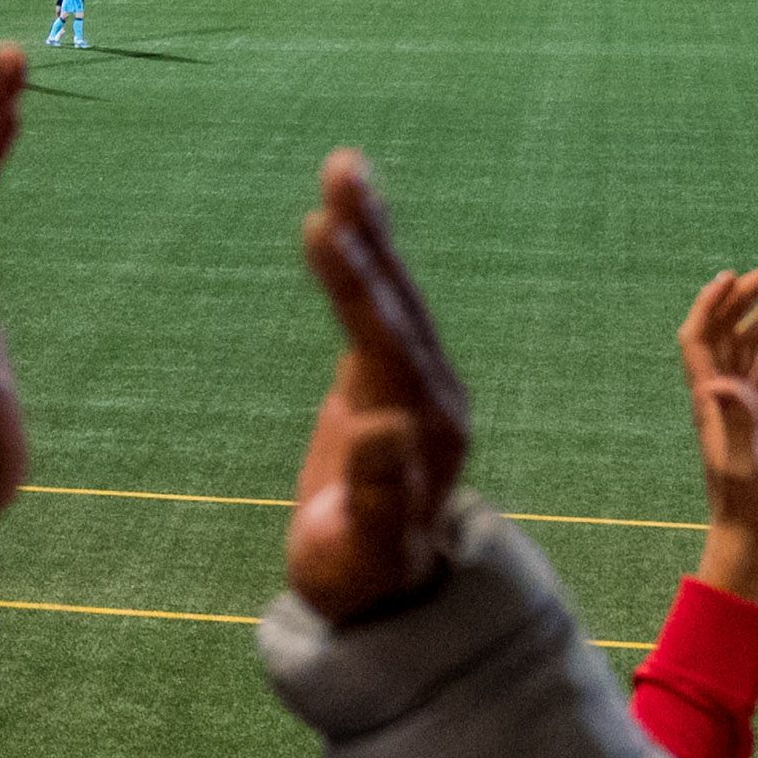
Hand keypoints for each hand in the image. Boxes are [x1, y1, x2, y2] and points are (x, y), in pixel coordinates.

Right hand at [287, 152, 472, 622]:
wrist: (382, 590)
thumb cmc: (362, 574)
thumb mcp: (364, 546)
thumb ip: (377, 491)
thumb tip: (382, 426)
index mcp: (429, 425)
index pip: (388, 339)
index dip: (356, 285)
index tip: (326, 230)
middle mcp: (431, 392)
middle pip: (398, 301)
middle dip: (369, 236)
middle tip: (341, 169)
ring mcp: (413, 381)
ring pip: (392, 294)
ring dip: (369, 232)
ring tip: (343, 167)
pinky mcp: (390, 377)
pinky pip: (377, 305)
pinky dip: (362, 258)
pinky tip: (346, 219)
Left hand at [675, 261, 757, 605]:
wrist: (752, 528)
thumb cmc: (744, 502)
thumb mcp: (740, 462)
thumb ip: (733, 423)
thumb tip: (717, 385)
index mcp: (707, 398)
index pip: (698, 337)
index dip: (709, 304)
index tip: (732, 276)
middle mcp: (719, 393)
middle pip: (727, 330)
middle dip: (748, 296)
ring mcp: (740, 400)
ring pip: (751, 343)